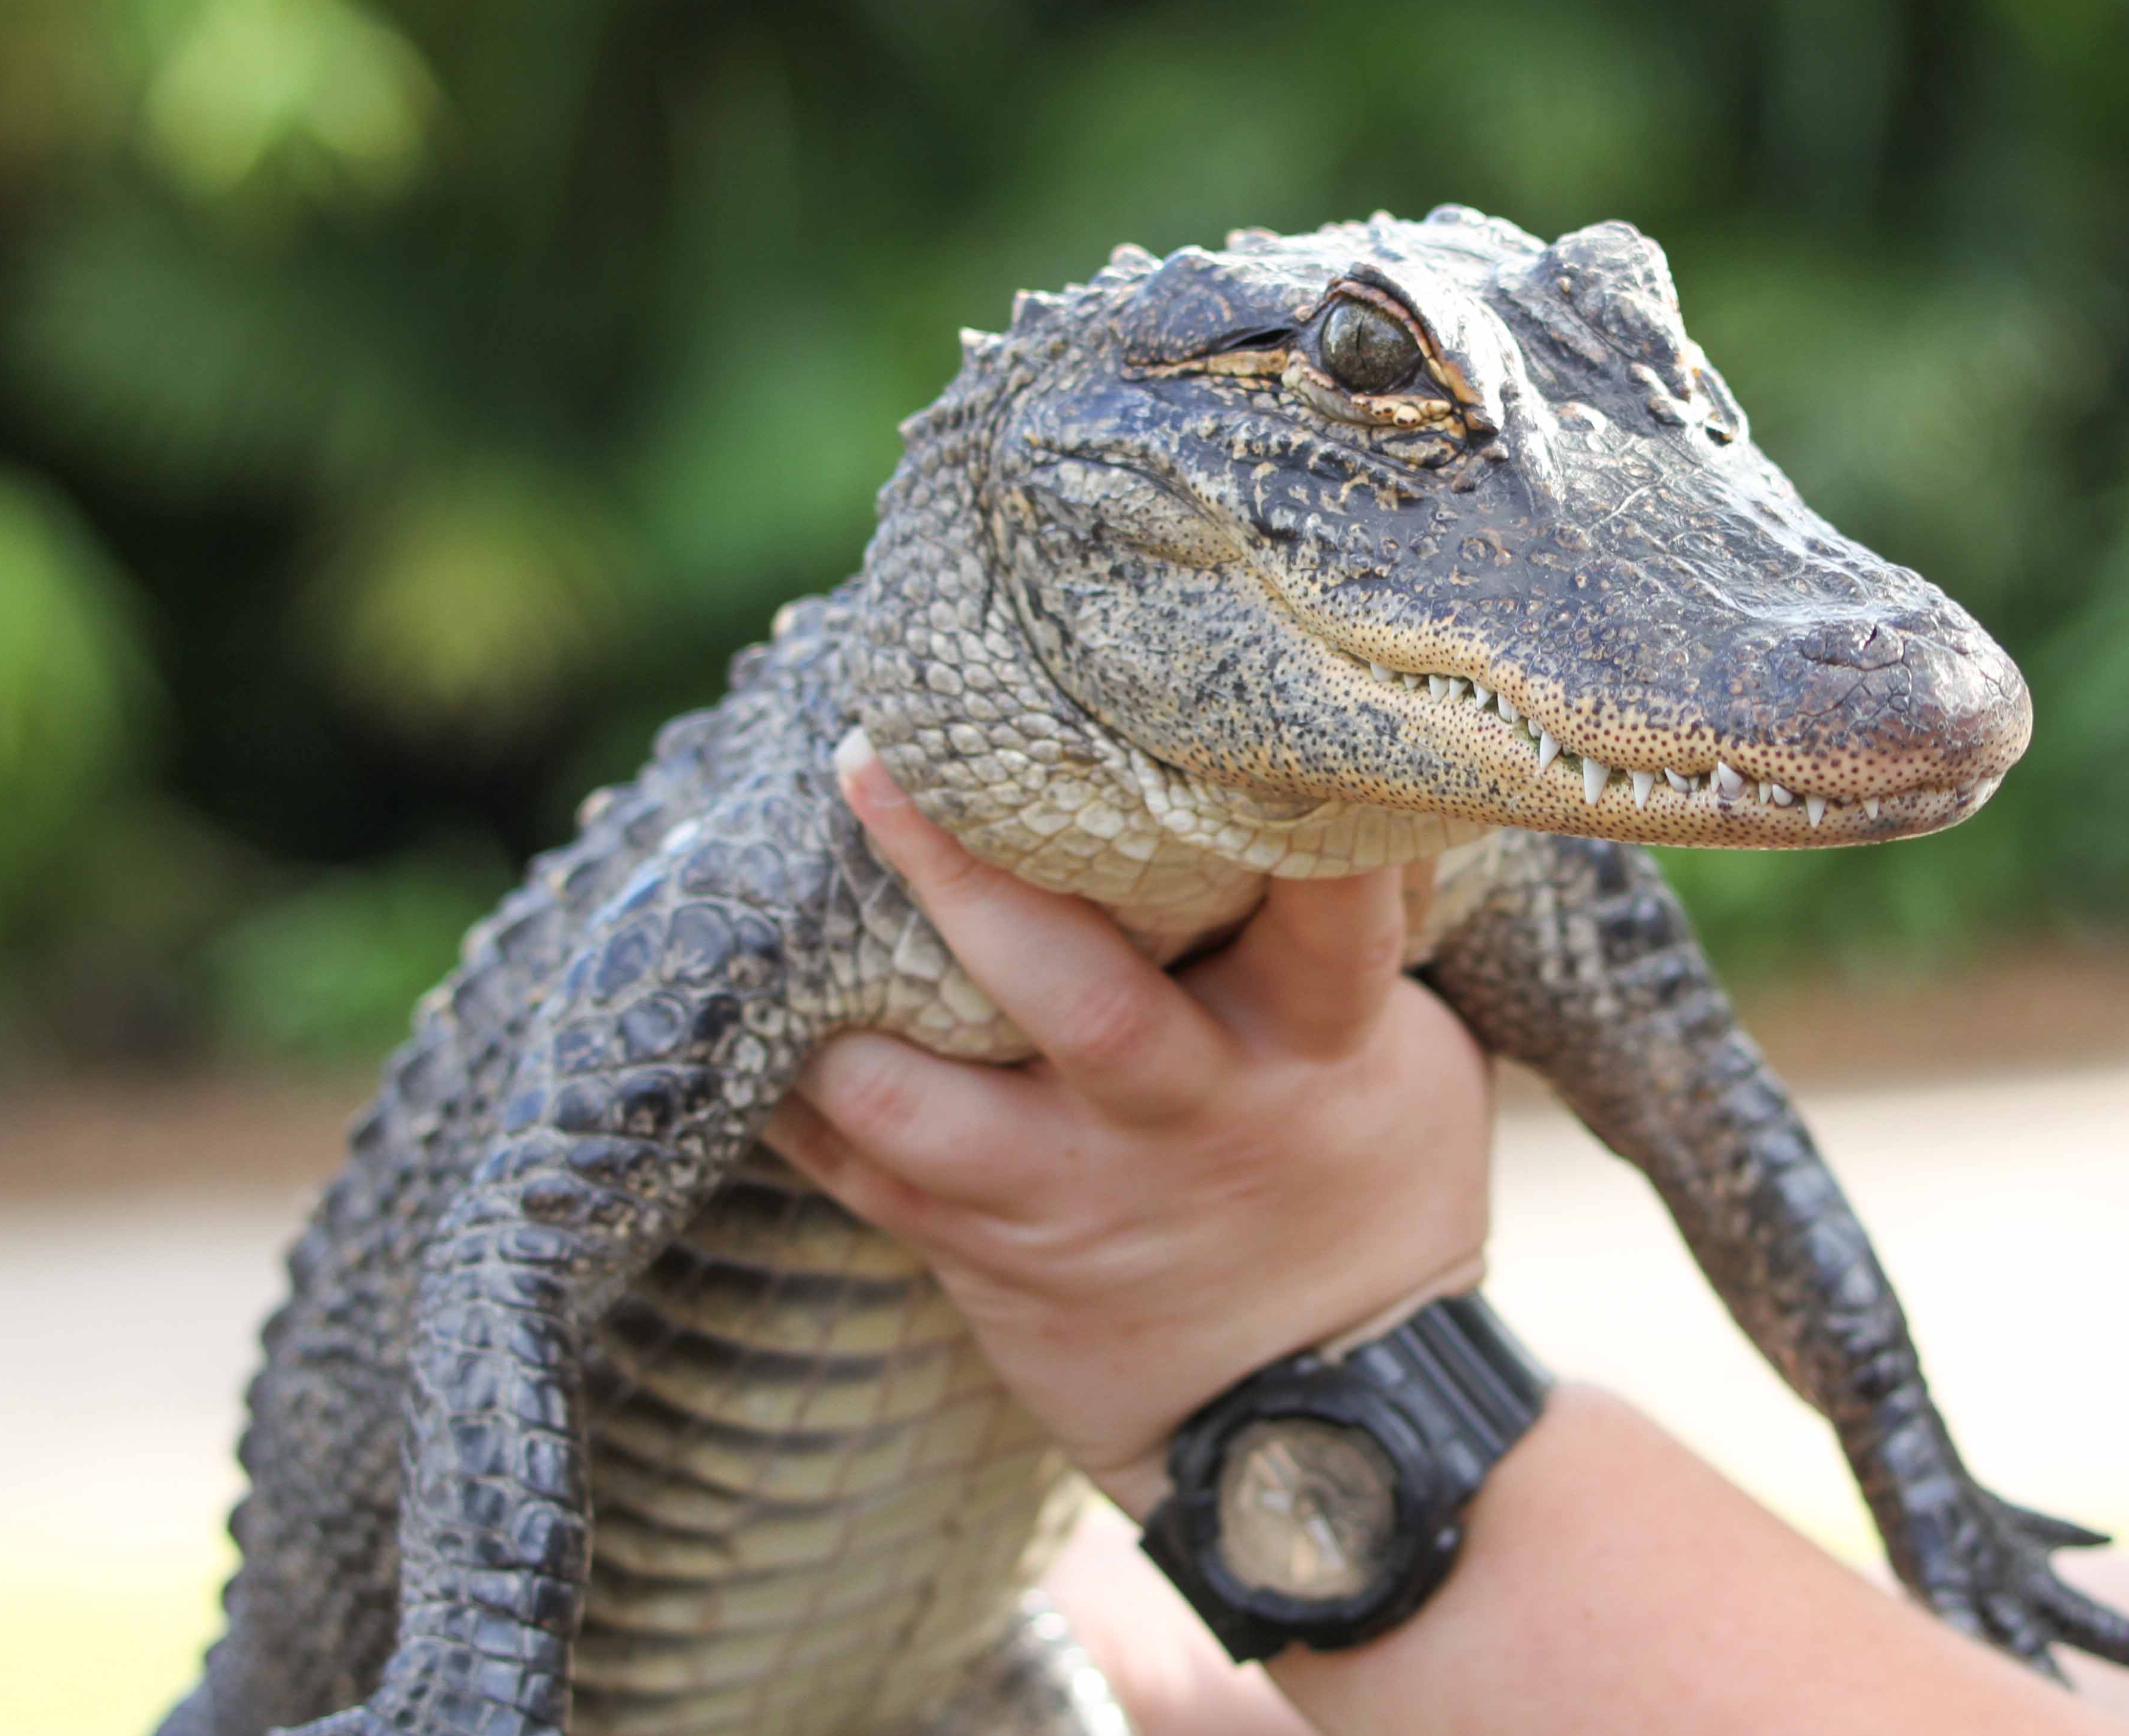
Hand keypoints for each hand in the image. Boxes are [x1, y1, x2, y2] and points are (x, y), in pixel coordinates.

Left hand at [763, 729, 1496, 1516]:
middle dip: (966, 881)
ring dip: (826, 1018)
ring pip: (924, 1108)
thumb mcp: (1396, 1057)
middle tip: (869, 765)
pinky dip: (794, 1106)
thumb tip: (1308, 772)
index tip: (1208, 701)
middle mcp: (1192, 1116)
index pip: (1330, 916)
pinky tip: (731, 1029)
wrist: (1320, 1427)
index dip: (1289, 817)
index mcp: (1318, 1049)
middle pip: (1079, 996)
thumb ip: (1341, 938)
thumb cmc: (1364, 1190)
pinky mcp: (992, 1257)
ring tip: (747, 905)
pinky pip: (865, 1178)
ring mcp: (1081, 1196)